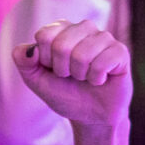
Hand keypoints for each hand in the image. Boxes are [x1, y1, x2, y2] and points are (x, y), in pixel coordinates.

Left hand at [12, 19, 133, 127]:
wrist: (90, 116)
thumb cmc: (65, 93)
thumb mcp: (37, 81)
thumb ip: (25, 63)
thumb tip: (26, 49)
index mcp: (62, 29)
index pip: (45, 35)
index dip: (46, 60)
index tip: (54, 70)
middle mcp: (84, 28)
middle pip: (62, 45)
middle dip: (63, 70)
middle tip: (72, 76)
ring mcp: (104, 38)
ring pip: (82, 54)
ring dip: (81, 75)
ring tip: (86, 78)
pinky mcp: (120, 51)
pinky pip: (102, 62)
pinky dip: (97, 78)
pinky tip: (101, 80)